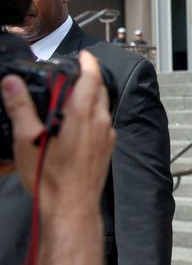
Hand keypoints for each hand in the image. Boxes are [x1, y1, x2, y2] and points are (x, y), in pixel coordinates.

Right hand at [0, 52, 114, 207]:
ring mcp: (106, 138)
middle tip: (73, 74)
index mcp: (83, 116)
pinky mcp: (106, 150)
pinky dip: (92, 115)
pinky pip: (102, 124)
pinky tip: (75, 125)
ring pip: (102, 107)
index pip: (92, 78)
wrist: (71, 208)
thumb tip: (12, 83)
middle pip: (100, 90)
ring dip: (91, 97)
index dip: (88, 63)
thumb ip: (20, 108)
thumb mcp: (27, 140)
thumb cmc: (51, 180)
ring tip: (70, 98)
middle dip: (88, 78)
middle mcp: (100, 124)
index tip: (83, 55)